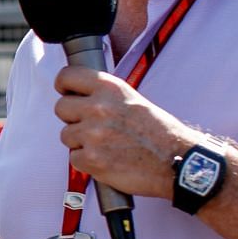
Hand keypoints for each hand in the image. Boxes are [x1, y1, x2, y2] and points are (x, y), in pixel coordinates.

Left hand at [50, 66, 193, 198]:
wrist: (176, 161)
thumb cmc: (158, 133)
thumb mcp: (132, 100)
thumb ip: (104, 95)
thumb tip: (78, 94)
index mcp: (110, 88)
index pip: (67, 76)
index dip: (64, 86)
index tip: (67, 92)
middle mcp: (98, 108)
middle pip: (61, 108)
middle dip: (72, 118)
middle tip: (91, 126)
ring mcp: (93, 134)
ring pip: (66, 135)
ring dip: (80, 142)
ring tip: (106, 145)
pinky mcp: (91, 159)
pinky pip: (74, 158)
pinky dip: (87, 162)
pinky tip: (107, 159)